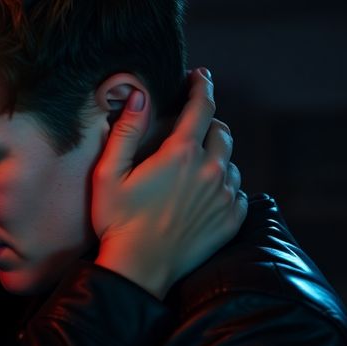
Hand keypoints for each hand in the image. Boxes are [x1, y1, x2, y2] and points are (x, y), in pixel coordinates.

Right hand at [91, 68, 247, 298]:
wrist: (139, 269)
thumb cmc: (117, 221)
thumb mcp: (108, 174)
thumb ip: (126, 131)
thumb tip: (140, 96)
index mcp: (180, 154)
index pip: (202, 107)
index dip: (202, 86)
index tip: (201, 77)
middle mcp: (210, 170)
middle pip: (222, 132)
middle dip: (209, 124)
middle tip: (191, 130)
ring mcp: (224, 196)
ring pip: (231, 162)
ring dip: (217, 158)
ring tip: (194, 170)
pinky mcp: (231, 219)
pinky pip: (238, 192)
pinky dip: (224, 187)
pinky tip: (203, 196)